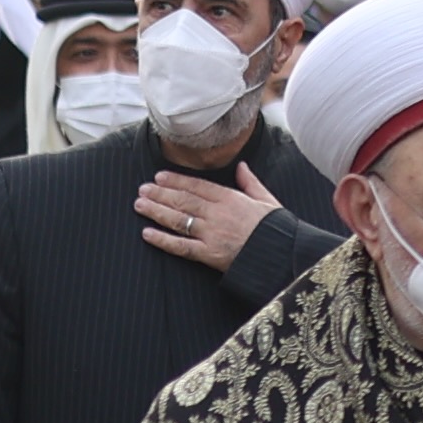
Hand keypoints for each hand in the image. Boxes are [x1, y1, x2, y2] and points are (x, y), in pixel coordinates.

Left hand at [135, 167, 278, 269]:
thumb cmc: (278, 230)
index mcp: (231, 198)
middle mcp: (218, 213)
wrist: (283, 256)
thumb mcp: (268, 201)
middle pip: (183, 200)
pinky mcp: (210, 254)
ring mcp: (212, 234)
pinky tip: (147, 233)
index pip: (197, 186)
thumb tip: (242, 166)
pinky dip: (163, 240)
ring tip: (139, 204)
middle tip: (142, 189)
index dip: (176, 180)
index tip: (160, 176)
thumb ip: (251, 183)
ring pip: (178, 219)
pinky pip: (182, 246)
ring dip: (156, 211)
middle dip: (160, 193)